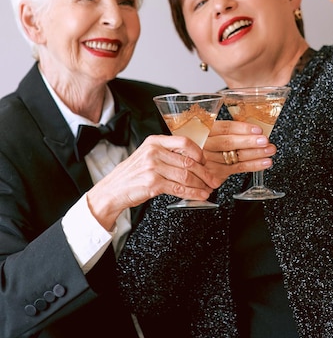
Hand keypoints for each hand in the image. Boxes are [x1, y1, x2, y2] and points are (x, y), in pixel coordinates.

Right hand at [87, 135, 217, 229]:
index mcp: (155, 141)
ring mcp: (153, 167)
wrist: (112, 190)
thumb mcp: (147, 156)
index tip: (206, 161)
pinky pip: (179, 188)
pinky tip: (200, 195)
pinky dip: (193, 193)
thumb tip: (193, 160)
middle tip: (214, 179)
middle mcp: (154, 152)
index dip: (199, 152)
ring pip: (186, 175)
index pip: (184, 142)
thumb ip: (167, 154)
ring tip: (209, 189)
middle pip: (188, 160)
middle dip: (205, 172)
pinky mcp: (153, 183)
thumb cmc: (132, 174)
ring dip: (201, 184)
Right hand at [203, 119, 275, 182]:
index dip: (242, 128)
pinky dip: (253, 165)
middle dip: (249, 142)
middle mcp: (206, 145)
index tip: (257, 129)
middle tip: (265, 141)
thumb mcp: (213, 131)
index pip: (225, 128)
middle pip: (228, 143)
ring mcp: (210, 160)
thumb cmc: (208, 142)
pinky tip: (264, 162)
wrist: (192, 163)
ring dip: (255, 154)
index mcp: (206, 130)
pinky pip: (237, 168)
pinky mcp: (216, 172)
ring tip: (269, 150)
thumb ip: (229, 130)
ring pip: (235, 157)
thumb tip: (255, 129)